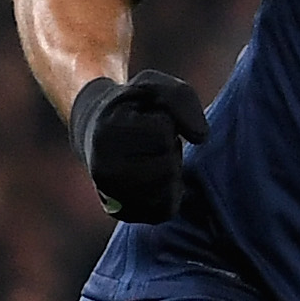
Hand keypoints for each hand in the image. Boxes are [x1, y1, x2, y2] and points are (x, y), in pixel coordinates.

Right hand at [70, 69, 207, 223]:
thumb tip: (201, 138)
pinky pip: (166, 209)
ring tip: (148, 157)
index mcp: (107, 132)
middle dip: (168, 149)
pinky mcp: (126, 214)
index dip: (164, 122)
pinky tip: (152, 178)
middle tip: (149, 142)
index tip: (145, 120)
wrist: (97, 133)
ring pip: (168, 187)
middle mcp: (103, 169)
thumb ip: (180, 98)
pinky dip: (169, 192)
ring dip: (169, 170)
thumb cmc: (133, 108)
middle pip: (167, 164)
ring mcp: (111, 196)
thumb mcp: (152, 86)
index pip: (162, 132)